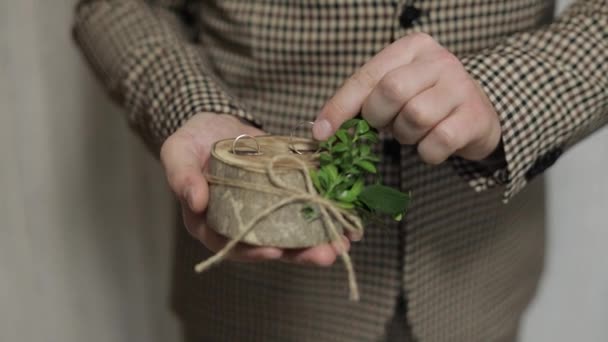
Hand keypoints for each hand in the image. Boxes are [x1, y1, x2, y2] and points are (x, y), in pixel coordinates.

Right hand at [160, 113, 352, 265]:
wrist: (217, 124)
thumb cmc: (192, 141)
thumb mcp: (177, 152)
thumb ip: (181, 175)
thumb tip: (194, 202)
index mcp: (211, 222)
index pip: (231, 244)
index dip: (252, 251)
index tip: (275, 252)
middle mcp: (241, 223)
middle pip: (270, 246)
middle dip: (300, 254)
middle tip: (326, 254)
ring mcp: (265, 212)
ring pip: (293, 234)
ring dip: (320, 240)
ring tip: (345, 243)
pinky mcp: (284, 197)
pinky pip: (305, 209)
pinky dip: (327, 214)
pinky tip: (349, 217)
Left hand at [313, 32, 501, 163]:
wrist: (478, 114)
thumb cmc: (426, 101)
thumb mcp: (395, 91)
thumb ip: (364, 100)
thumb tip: (322, 129)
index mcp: (412, 48)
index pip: (367, 76)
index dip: (340, 106)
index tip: (321, 133)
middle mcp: (440, 60)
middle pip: (392, 90)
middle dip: (380, 117)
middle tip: (387, 126)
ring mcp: (461, 87)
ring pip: (415, 116)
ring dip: (406, 135)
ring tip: (414, 132)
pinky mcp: (475, 117)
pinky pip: (437, 141)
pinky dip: (427, 152)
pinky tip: (433, 144)